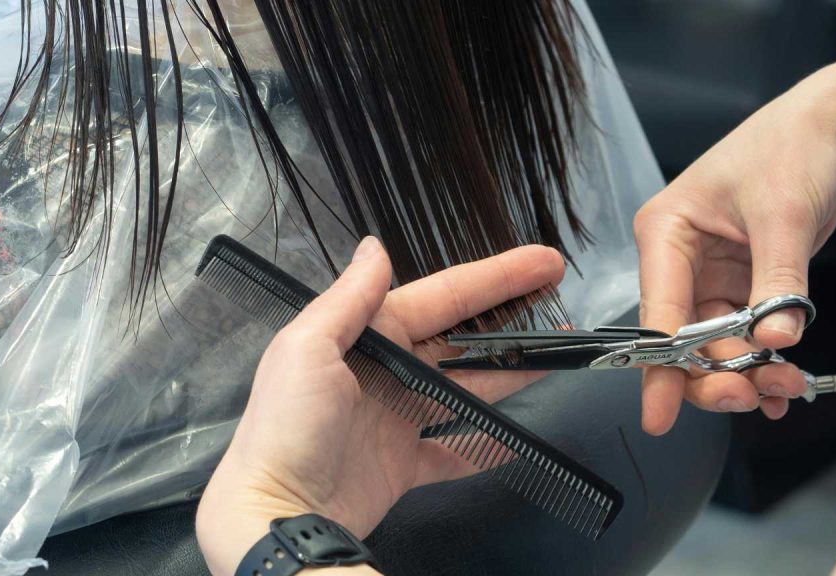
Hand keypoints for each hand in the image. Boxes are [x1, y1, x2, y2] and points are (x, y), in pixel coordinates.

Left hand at [196, 236, 564, 574]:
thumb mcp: (307, 347)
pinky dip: (483, 448)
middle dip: (510, 325)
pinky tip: (514, 441)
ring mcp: (398, 419)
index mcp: (367, 335)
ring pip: (466, 390)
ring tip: (554, 362)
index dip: (495, 279)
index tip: (543, 263)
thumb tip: (375, 247)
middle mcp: (387, 371)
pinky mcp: (404, 465)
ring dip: (508, 378)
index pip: (443, 296)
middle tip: (561, 312)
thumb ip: (349, 298)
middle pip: (460, 341)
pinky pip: (453, 451)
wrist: (274, 511)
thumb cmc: (288, 425)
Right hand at [635, 41, 835, 434]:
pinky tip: (782, 383)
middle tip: (754, 397)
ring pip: (714, 346)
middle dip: (716, 375)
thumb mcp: (784, 215)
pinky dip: (762, 362)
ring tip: (787, 387)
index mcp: (665, 233)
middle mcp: (678, 259)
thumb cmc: (794, 147)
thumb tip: (776, 343)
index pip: (657, 312)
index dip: (659, 368)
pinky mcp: (739, 284)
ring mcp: (708, 275)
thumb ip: (778, 283)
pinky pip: (742, 337)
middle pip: (682, 340)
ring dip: (747, 373)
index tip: (659, 416)